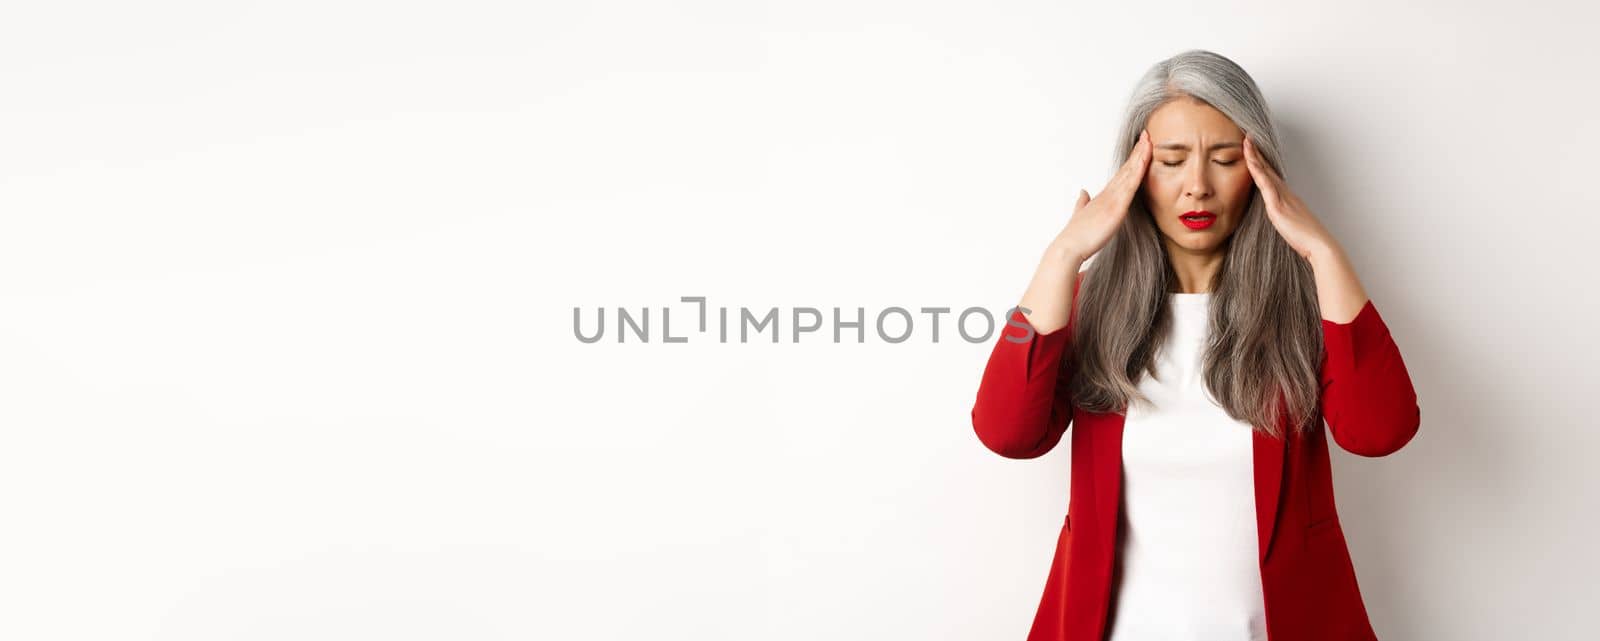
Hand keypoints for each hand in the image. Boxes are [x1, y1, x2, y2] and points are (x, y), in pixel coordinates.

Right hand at [1048, 128, 1152, 262]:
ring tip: (1148, 140)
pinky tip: (1144, 160)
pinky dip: (1138, 171)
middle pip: (1126, 168)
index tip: (1138, 147)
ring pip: (1130, 172)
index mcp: (1103, 196)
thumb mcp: (1081, 215)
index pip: (1120, 174)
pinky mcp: (1117, 207)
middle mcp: (1108, 194)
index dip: (1130, 160)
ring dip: (1140, 155)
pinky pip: (1131, 185)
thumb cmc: (1076, 236)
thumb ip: (1082, 203)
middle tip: (1146, 135)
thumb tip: (1083, 193)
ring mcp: (1112, 199)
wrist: (1069, 247)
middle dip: (1137, 151)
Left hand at [1243, 134, 1336, 260]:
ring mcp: (1282, 198)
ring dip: (1255, 157)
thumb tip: (1278, 216)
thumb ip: (1283, 217)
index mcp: (1287, 198)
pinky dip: (1258, 172)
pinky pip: (1266, 185)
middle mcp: (1285, 194)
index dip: (1261, 162)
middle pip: (1267, 169)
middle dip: (1257, 153)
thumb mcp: (1291, 225)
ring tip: (1247, 142)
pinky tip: (1251, 163)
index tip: (1253, 150)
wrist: (1319, 246)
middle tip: (1248, 137)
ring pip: (1265, 173)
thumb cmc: (1307, 239)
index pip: (1270, 176)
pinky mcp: (1278, 207)